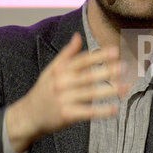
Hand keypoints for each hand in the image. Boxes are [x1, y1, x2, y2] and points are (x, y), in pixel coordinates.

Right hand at [6, 32, 121, 151]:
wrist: (27, 116)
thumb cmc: (43, 90)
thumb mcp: (51, 70)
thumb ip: (66, 54)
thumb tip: (78, 36)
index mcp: (59, 70)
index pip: (82, 60)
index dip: (98, 55)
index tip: (115, 50)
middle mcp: (61, 83)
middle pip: (88, 76)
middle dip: (107, 70)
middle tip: (125, 66)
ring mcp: (63, 99)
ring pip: (90, 93)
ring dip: (109, 90)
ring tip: (125, 87)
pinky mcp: (65, 115)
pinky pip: (86, 113)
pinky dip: (101, 112)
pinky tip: (114, 109)